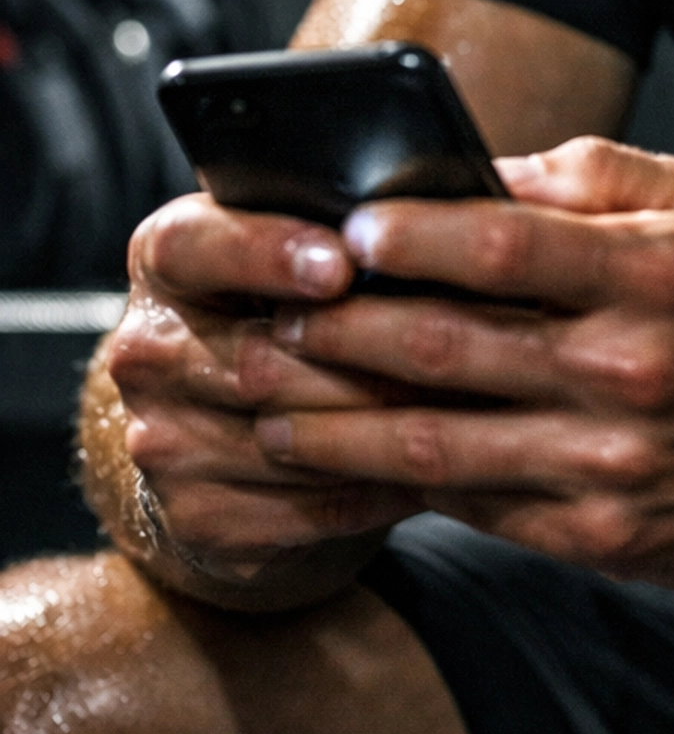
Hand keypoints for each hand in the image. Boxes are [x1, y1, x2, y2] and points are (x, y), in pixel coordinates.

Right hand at [102, 194, 420, 584]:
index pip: (193, 247)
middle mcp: (146, 349)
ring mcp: (162, 441)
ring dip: (385, 430)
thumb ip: (330, 224)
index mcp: (164, 262)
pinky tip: (433, 469)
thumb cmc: (277, 312)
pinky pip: (309, 506)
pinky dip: (379, 488)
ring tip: (466, 410)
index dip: (266, 253)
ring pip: (290, 439)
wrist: (217, 430)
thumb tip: (423, 217)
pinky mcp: (197, 517)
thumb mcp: (285, 247)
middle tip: (453, 351)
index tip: (341, 265)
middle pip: (258, 359)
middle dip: (364, 358)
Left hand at [254, 138, 673, 587]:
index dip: (412, 237)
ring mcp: (614, 462)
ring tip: (265, 407)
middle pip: (449, 349)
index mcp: (655, 273)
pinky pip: (475, 508)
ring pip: (438, 445)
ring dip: (335, 427)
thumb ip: (587, 179)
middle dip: (337, 335)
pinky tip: (344, 466)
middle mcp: (633, 369)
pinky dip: (398, 486)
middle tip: (259, 322)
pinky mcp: (602, 538)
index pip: (507, 246)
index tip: (338, 229)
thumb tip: (468, 169)